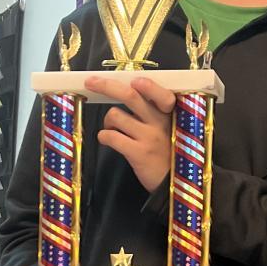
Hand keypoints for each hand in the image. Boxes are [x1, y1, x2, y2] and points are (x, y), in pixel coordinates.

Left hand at [87, 72, 176, 191]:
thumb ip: (153, 112)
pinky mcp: (138, 153)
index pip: (162, 94)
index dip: (148, 86)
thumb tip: (127, 92)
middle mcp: (160, 122)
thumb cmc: (168, 153)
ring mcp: (149, 138)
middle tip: (91, 82)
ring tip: (113, 129)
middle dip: (107, 86)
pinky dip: (104, 136)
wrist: (175, 185)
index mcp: (169, 114)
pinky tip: (109, 141)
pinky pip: (111, 136)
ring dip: (107, 121)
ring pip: (115, 115)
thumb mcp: (169, 129)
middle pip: (131, 96)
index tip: (135, 81)